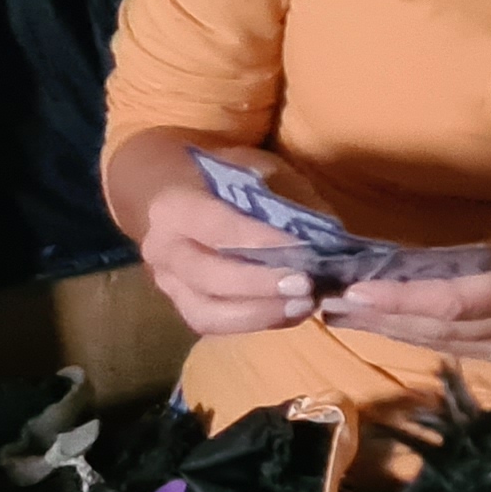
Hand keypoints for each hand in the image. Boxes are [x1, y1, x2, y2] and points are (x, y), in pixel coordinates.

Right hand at [136, 151, 330, 342]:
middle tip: (306, 285)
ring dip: (258, 314)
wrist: (170, 191)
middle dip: (260, 285)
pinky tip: (289, 313)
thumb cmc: (221, 177)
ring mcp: (167, 282)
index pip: (218, 228)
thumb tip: (329, 236)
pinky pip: (213, 324)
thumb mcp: (255, 167)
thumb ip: (286, 197)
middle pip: (209, 277)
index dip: (261, 241)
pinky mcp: (181, 304)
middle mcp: (162, 249)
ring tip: (303, 306)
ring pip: (207, 312)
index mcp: (172, 206)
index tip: (304, 250)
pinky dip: (255, 322)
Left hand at [329, 206, 490, 374]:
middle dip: (380, 319)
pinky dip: (429, 338)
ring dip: (395, 332)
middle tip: (327, 304)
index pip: (448, 300)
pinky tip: (396, 328)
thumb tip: (433, 264)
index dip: (396, 301)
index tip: (350, 292)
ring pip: (448, 345)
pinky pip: (470, 349)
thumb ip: (489, 249)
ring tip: (346, 317)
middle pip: (439, 329)